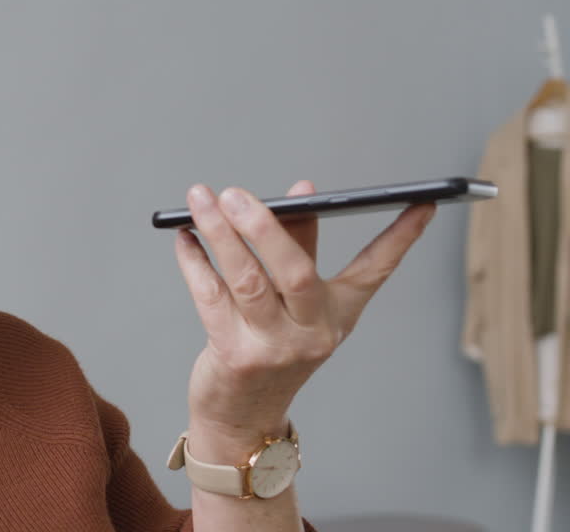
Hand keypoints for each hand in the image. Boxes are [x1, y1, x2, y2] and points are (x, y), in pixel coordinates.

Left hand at [174, 180, 435, 450]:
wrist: (243, 418)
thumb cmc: (270, 349)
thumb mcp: (295, 304)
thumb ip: (297, 245)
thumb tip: (303, 189)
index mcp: (336, 317)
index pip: (375, 271)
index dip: (400, 238)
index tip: (423, 203)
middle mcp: (311, 333)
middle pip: (295, 272)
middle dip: (265, 228)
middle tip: (236, 193)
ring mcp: (273, 347)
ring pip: (246, 280)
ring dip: (220, 235)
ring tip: (201, 199)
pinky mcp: (234, 355)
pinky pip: (209, 296)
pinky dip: (194, 261)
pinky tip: (185, 237)